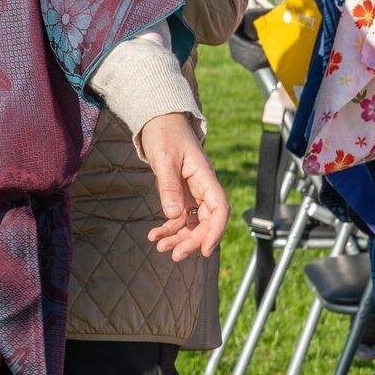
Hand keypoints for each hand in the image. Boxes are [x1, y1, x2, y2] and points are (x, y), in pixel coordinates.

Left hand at [140, 112, 228, 261]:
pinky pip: (179, 217)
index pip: (219, 208)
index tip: (205, 250)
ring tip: (159, 246)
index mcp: (205, 176)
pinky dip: (168, 228)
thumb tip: (173, 215)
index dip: (216, 230)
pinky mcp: (180, 195)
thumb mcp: (165, 158)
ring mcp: (192, 193)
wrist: (158, 121)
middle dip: (192, 240)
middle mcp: (202, 187)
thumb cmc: (165, 133)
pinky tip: (154, 235)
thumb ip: (169, 186)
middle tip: (174, 254)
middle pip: (206, 221)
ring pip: (192, 223)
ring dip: (178, 237)